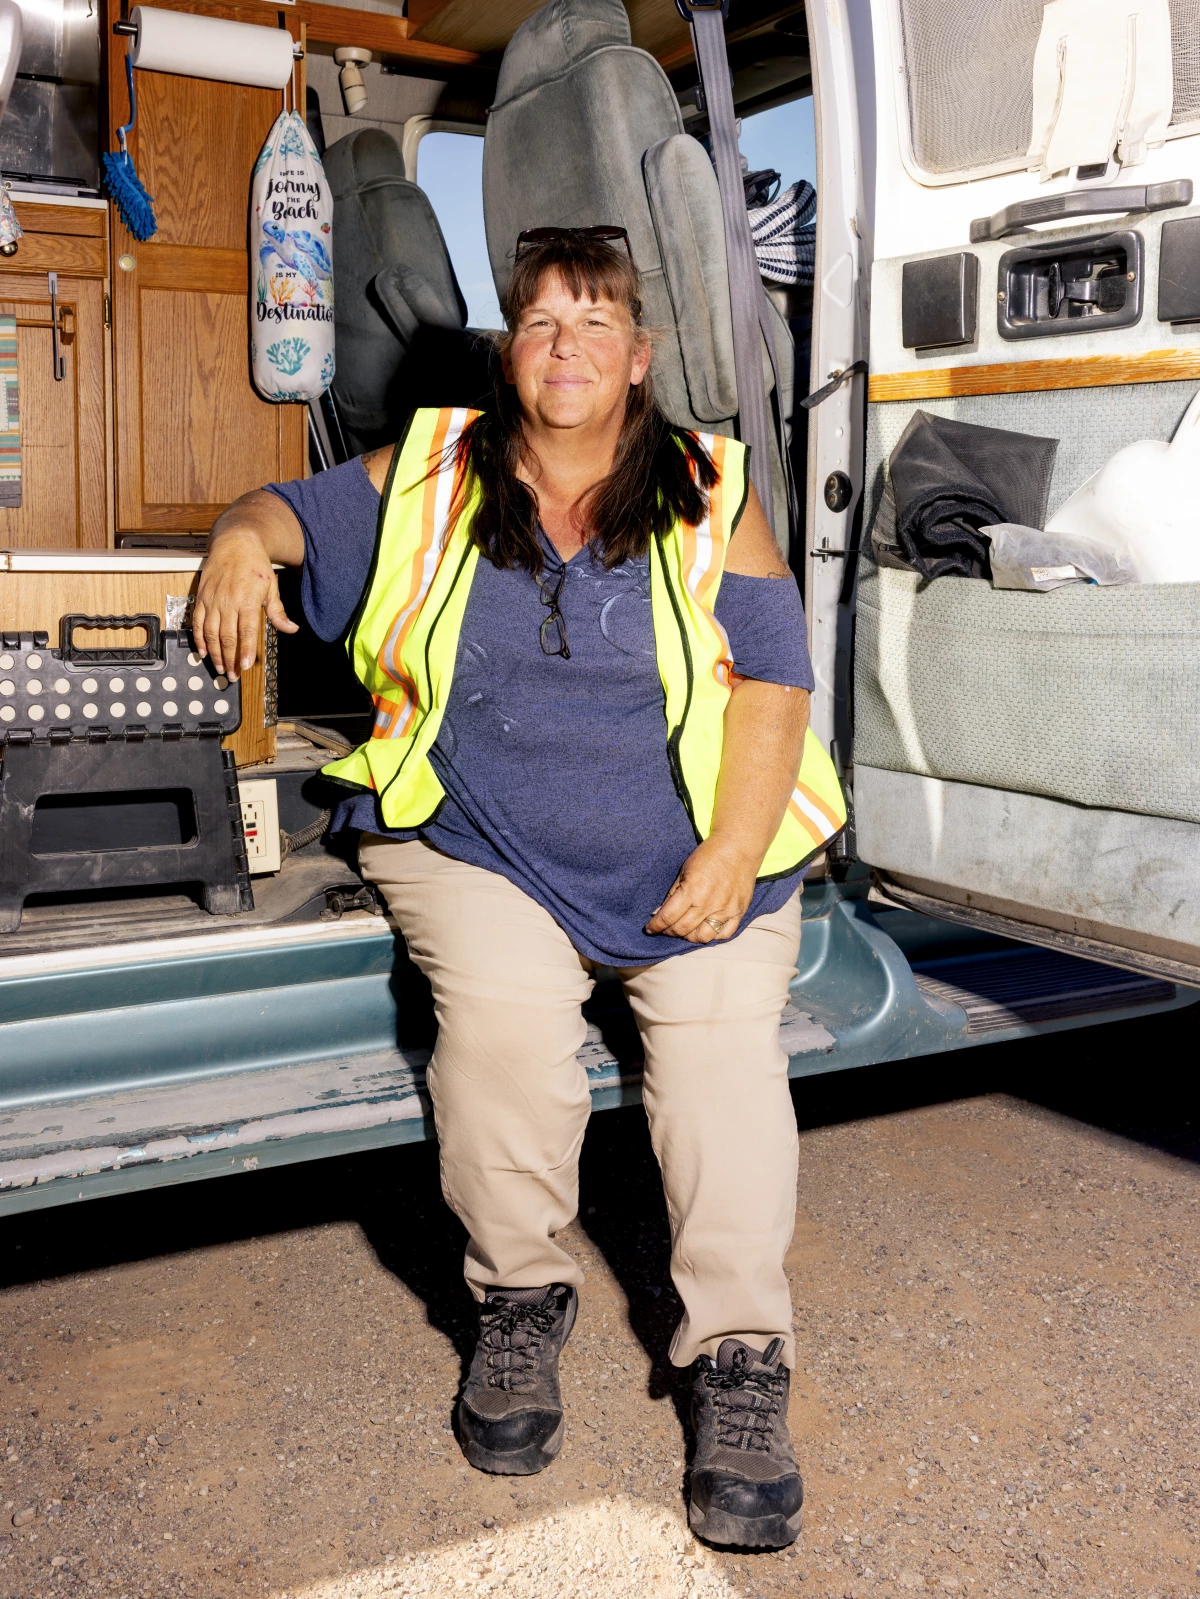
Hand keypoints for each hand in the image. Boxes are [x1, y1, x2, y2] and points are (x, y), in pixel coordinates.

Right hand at [193, 527, 297, 680]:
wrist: (234, 543)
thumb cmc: (255, 564)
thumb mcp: (271, 587)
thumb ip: (278, 611)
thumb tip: (291, 628)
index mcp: (248, 600)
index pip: (247, 631)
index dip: (246, 650)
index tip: (245, 666)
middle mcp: (228, 601)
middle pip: (227, 636)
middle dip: (230, 659)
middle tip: (233, 675)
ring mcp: (212, 600)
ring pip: (211, 633)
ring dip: (215, 653)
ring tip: (220, 668)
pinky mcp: (201, 598)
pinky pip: (197, 622)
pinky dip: (199, 638)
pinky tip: (202, 651)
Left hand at [644, 836, 757, 943]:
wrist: (738, 847)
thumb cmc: (709, 855)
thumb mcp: (684, 870)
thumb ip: (673, 893)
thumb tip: (660, 913)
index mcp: (693, 890)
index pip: (669, 917)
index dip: (656, 926)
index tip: (650, 928)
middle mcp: (709, 903)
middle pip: (683, 929)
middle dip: (669, 932)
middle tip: (665, 929)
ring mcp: (726, 910)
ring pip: (702, 937)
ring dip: (689, 937)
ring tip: (685, 930)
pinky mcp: (739, 912)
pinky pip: (724, 934)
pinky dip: (712, 936)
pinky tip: (704, 929)